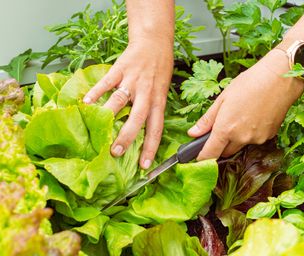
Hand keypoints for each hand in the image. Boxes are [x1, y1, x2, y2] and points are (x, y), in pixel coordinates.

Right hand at [84, 38, 172, 168]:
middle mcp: (146, 93)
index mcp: (158, 101)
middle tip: (115, 152)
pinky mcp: (120, 69)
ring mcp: (132, 81)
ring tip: (97, 129)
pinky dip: (95, 92)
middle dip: (127, 137)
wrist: (155, 42)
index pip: (156, 129)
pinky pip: (106, 82)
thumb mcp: (163, 91)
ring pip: (119, 100)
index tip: (144, 166)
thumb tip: (141, 133)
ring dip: (107, 115)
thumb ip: (152, 109)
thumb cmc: (160, 70)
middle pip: (137, 118)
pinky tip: (86, 103)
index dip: (151, 148)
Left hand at [188, 49, 303, 159]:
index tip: (198, 156)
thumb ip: (207, 120)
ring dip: (235, 140)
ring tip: (239, 117)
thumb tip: (193, 133)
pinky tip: (252, 118)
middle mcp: (241, 138)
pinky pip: (254, 140)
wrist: (280, 78)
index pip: (209, 154)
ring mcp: (257, 139)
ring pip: (240, 146)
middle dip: (219, 146)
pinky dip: (249, 134)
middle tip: (219, 129)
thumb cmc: (249, 83)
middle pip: (225, 152)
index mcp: (225, 129)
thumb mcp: (222, 99)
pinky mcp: (269, 136)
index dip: (202, 158)